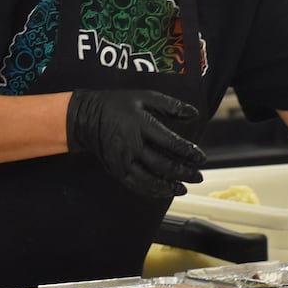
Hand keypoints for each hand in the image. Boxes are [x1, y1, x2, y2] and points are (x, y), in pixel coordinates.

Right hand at [66, 89, 204, 197]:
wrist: (87, 117)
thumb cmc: (118, 105)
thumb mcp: (145, 97)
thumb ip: (171, 105)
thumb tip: (194, 113)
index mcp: (140, 124)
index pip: (169, 142)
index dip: (187, 152)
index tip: (201, 158)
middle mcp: (131, 144)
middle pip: (162, 164)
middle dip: (183, 173)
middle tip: (198, 176)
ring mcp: (122, 160)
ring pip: (149, 179)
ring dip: (168, 186)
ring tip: (183, 188)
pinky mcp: (116, 170)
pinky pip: (136, 185)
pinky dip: (152, 191)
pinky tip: (164, 191)